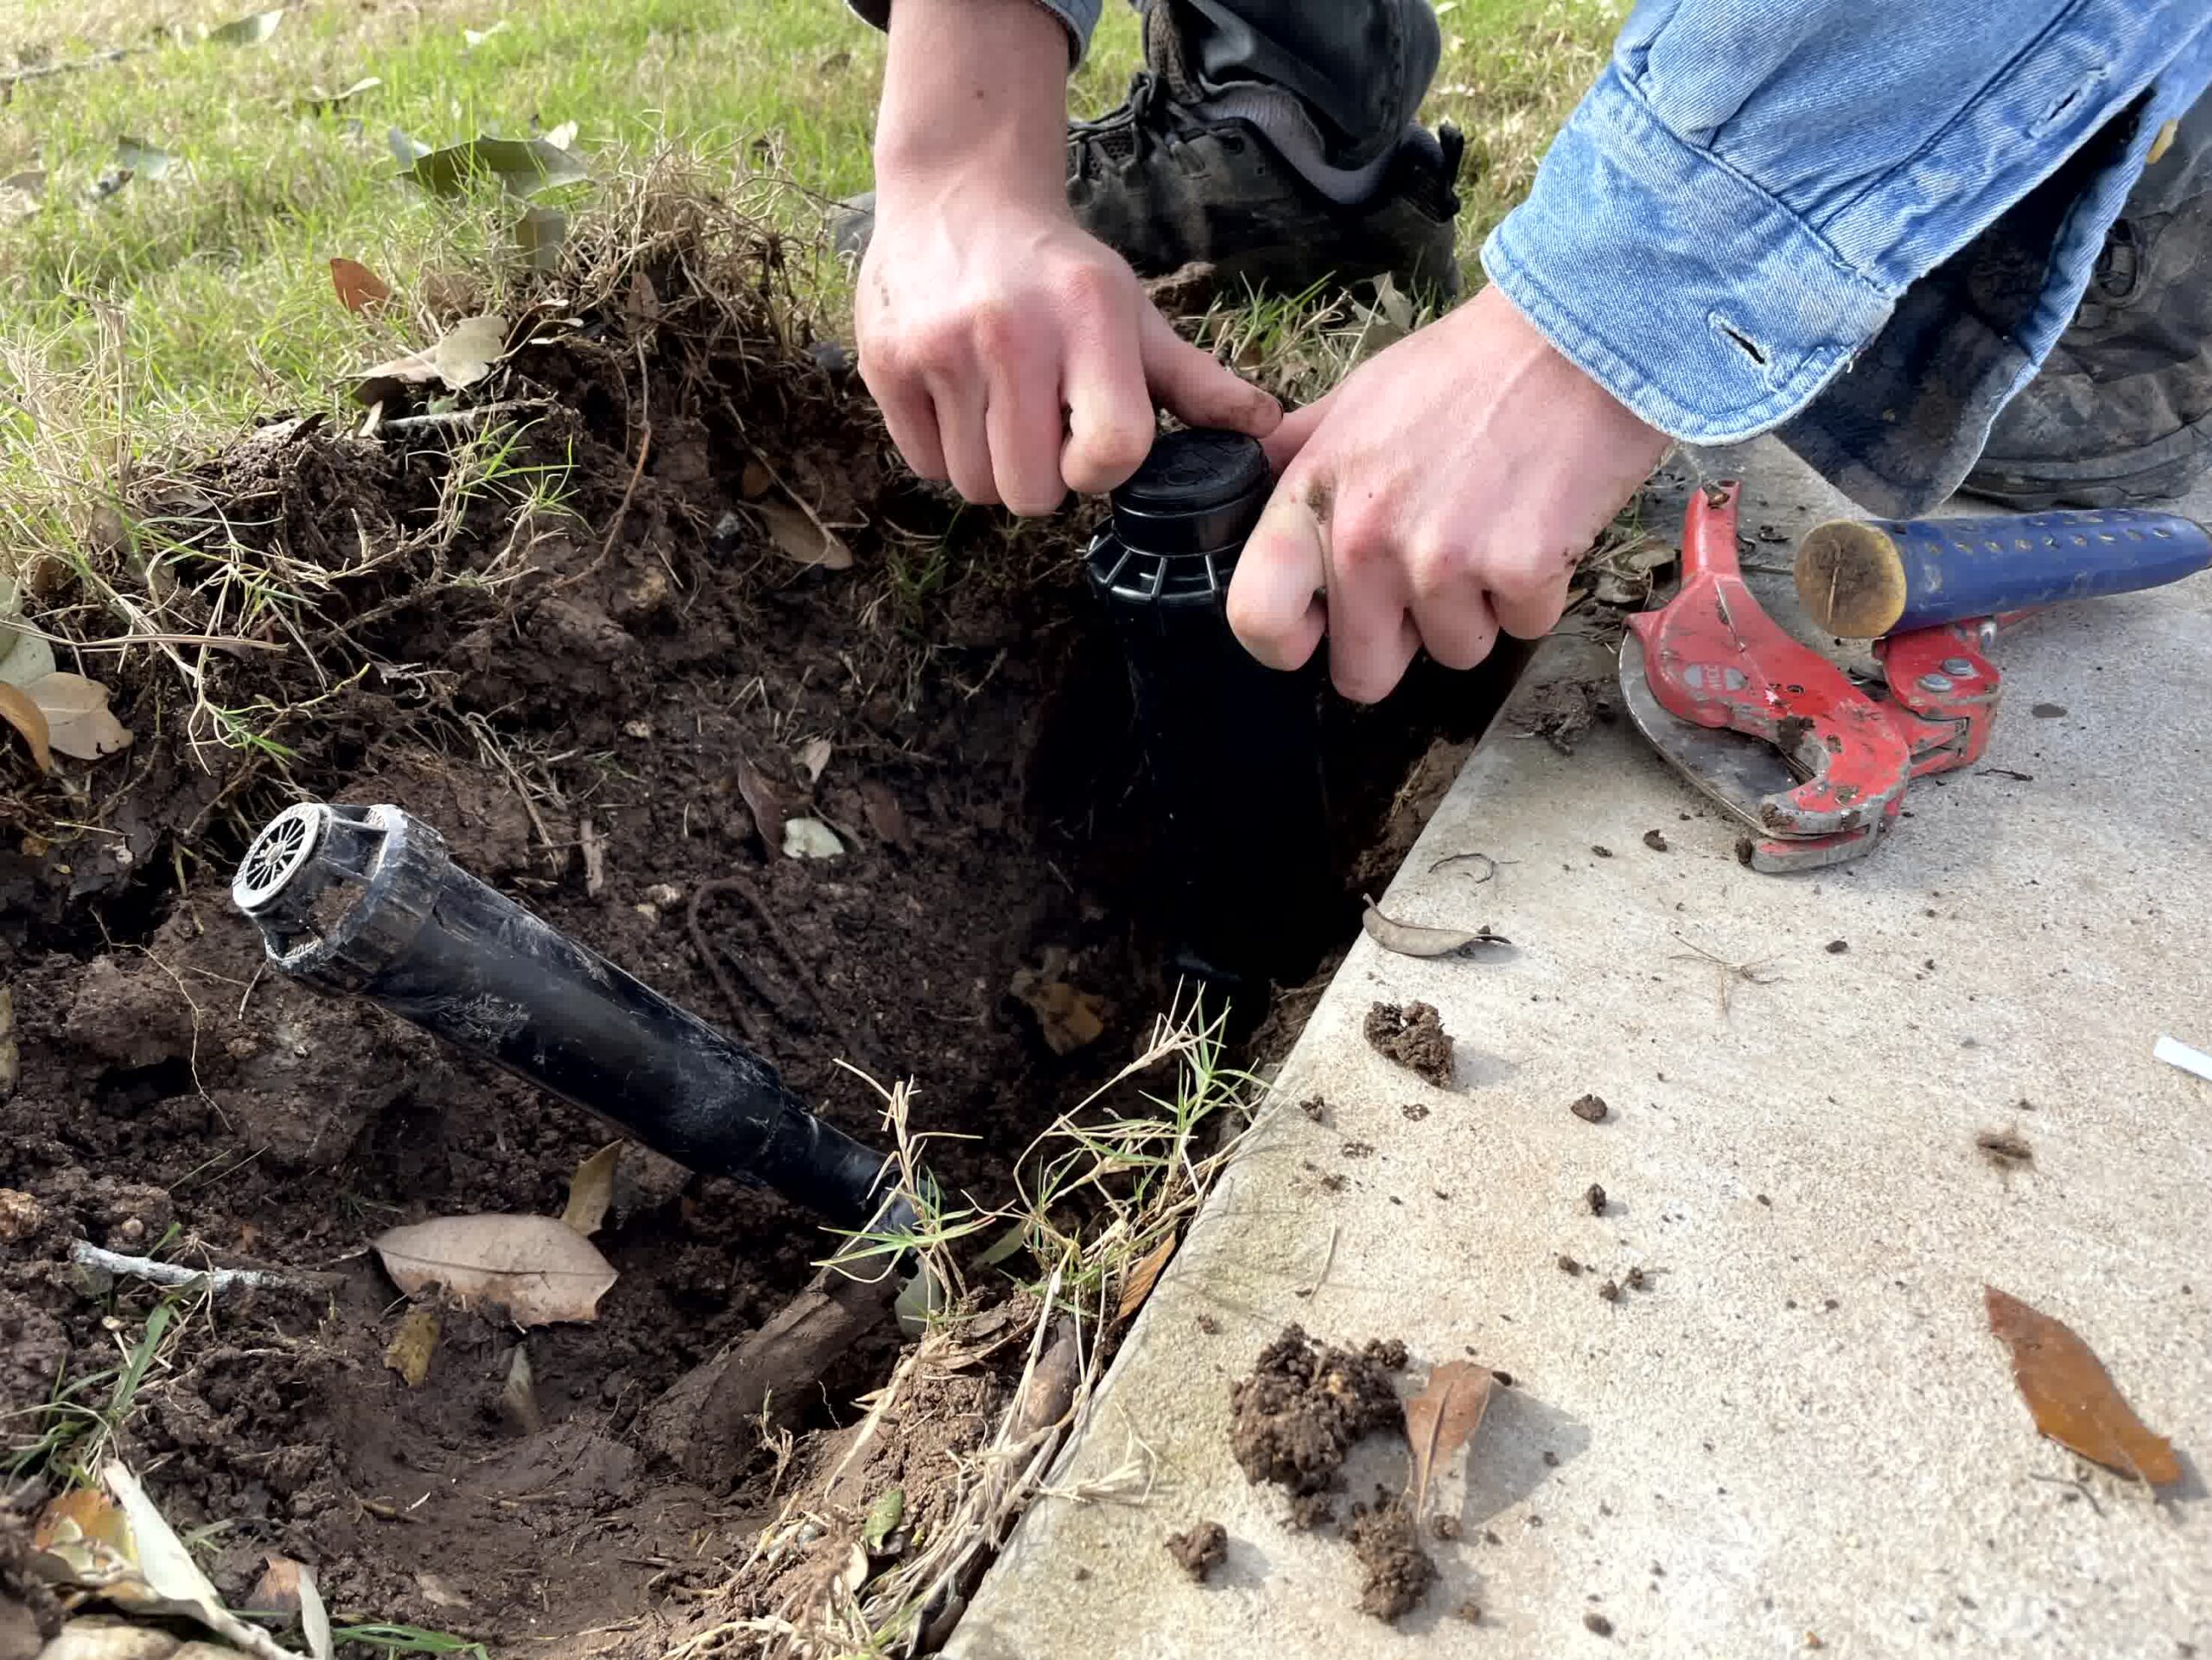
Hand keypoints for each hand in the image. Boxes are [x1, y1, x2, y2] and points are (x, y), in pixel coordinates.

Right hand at [855, 0, 1277, 513]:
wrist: (958, 198)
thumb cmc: (1058, 274)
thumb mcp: (1132, 312)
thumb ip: (1193, 379)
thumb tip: (1264, 426)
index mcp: (1089, 318)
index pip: (1110, 452)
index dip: (1100, 470)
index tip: (1090, 445)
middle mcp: (1011, 331)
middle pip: (1030, 493)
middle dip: (1041, 479)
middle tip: (1039, 426)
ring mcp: (940, 348)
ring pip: (974, 487)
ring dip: (991, 468)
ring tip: (998, 408)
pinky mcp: (885, 362)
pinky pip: (924, 465)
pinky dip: (944, 451)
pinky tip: (958, 398)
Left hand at [1226, 284, 1668, 700]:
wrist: (1576, 337)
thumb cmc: (1466, 368)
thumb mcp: (1355, 400)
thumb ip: (1298, 456)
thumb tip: (1246, 482)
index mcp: (1315, 494)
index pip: (1257, 616)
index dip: (1285, 645)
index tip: (1320, 632)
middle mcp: (1367, 537)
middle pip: (1363, 674)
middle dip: (1401, 643)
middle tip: (1433, 580)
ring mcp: (1443, 558)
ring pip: (1455, 652)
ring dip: (1479, 610)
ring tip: (1495, 527)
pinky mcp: (1520, 569)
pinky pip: (1525, 628)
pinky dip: (1538, 591)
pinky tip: (1540, 523)